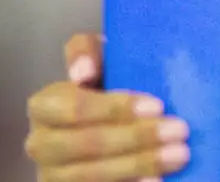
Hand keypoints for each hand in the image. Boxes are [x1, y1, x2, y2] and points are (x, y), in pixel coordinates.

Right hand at [23, 32, 191, 181]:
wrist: (107, 122)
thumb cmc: (104, 86)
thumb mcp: (96, 59)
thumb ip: (85, 50)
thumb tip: (83, 71)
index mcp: (43, 106)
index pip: (74, 107)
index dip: (115, 108)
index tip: (157, 105)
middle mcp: (40, 145)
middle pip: (87, 144)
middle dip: (135, 138)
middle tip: (178, 130)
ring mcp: (53, 176)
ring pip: (93, 175)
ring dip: (139, 164)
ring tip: (178, 154)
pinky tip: (157, 179)